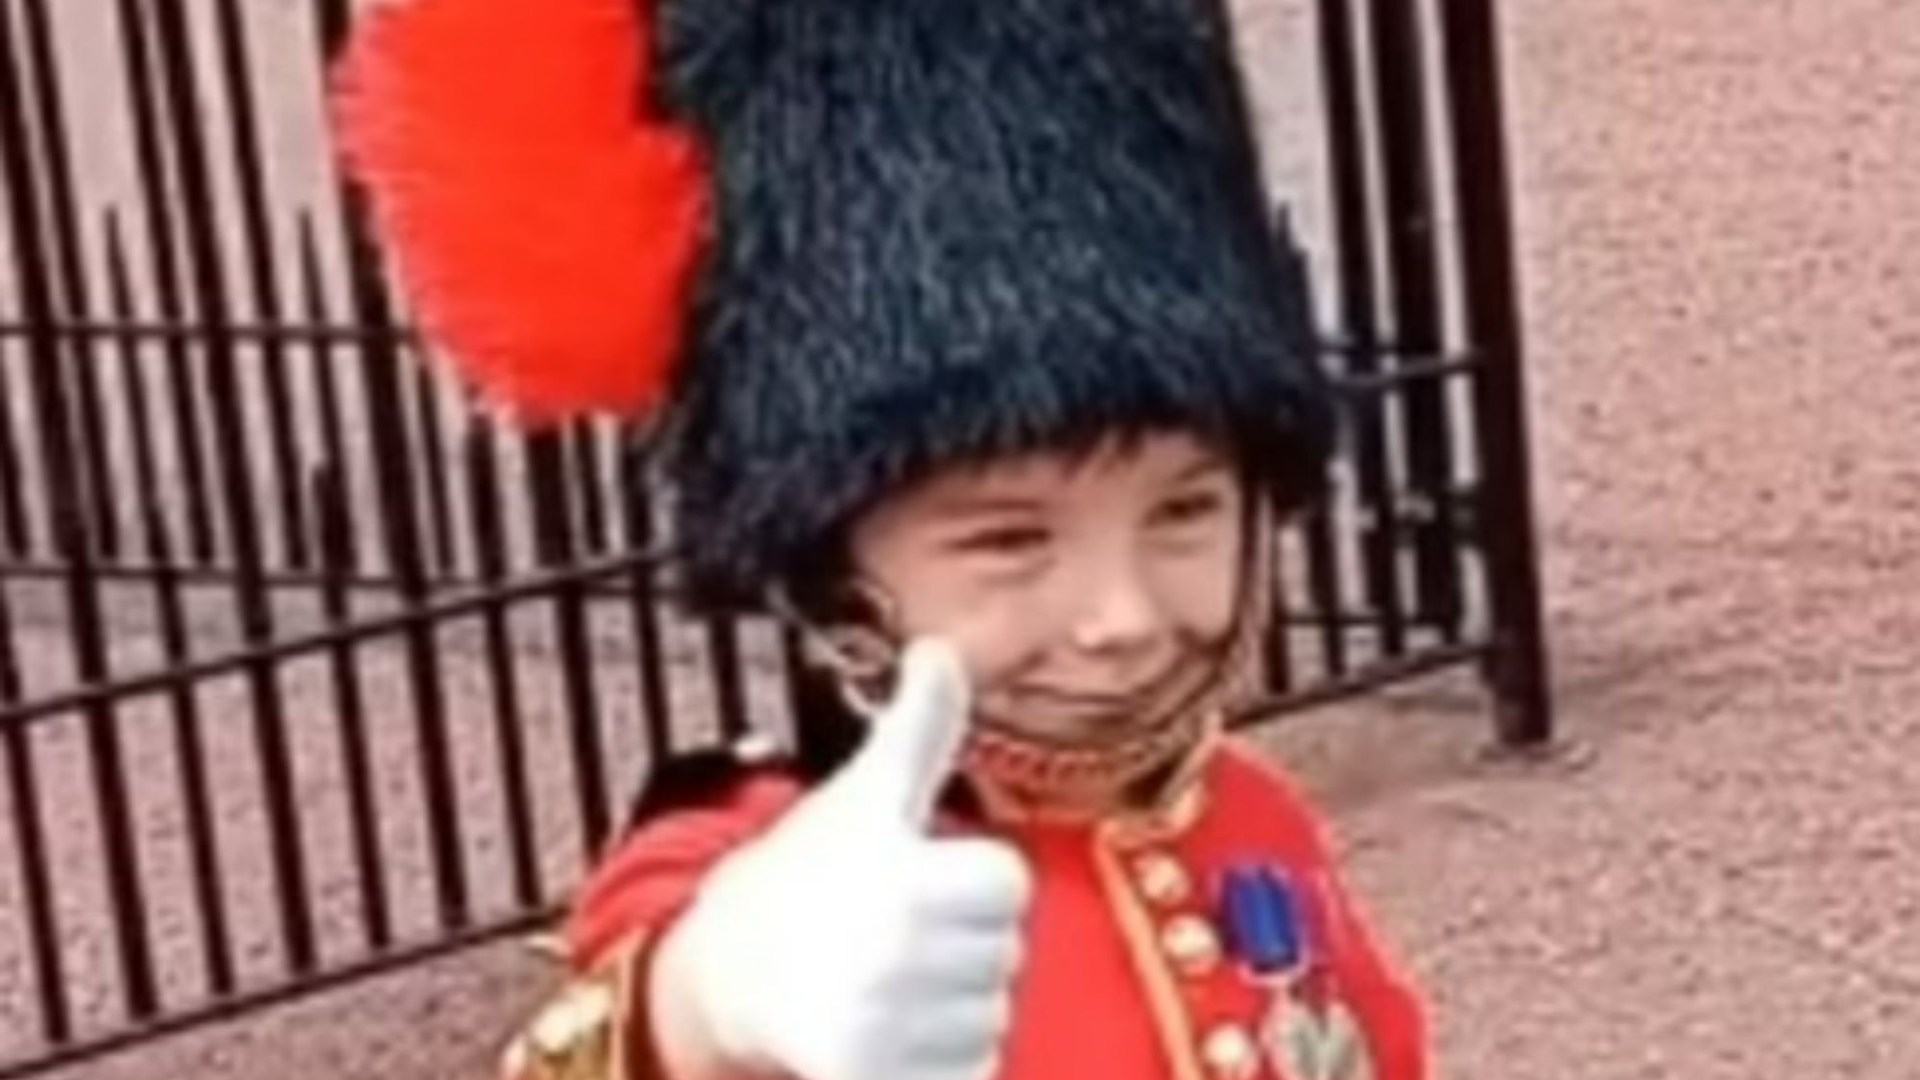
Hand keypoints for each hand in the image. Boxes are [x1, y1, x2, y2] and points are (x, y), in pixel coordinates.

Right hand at [655, 639, 1031, 1079]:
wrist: (717, 978)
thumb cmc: (803, 877)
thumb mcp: (863, 798)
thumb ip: (921, 729)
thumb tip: (944, 647)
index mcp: (908, 878)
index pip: (1007, 882)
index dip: (967, 878)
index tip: (911, 877)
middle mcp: (902, 957)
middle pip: (1002, 955)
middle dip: (958, 949)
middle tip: (887, 937)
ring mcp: (890, 1032)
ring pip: (986, 1025)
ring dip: (947, 1014)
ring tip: (879, 987)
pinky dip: (935, 1069)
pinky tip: (886, 1040)